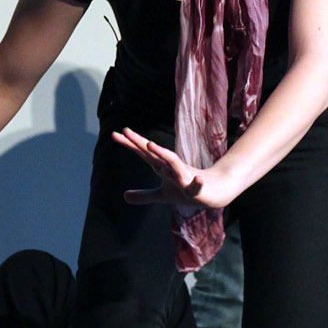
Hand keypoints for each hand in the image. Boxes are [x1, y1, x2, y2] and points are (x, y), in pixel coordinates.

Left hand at [112, 128, 235, 210]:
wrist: (213, 192)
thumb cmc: (186, 190)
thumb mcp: (162, 195)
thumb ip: (143, 195)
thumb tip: (124, 197)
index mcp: (162, 167)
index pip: (143, 153)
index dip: (129, 144)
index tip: (114, 135)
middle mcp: (171, 168)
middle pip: (153, 153)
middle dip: (139, 142)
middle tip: (125, 131)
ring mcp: (184, 176)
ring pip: (172, 163)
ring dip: (161, 153)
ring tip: (149, 144)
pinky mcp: (196, 188)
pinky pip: (196, 185)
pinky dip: (196, 182)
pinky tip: (196, 179)